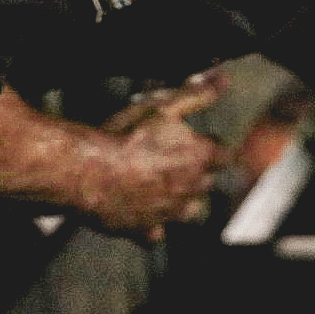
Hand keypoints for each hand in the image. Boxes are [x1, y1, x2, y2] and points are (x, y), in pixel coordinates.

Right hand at [91, 70, 228, 238]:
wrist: (89, 173)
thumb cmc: (126, 137)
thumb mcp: (163, 106)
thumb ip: (196, 94)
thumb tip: (223, 80)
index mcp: (199, 160)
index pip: (225, 155)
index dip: (216, 147)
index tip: (207, 142)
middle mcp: (191, 192)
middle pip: (207, 184)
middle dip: (198, 172)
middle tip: (177, 158)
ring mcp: (170, 215)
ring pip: (188, 211)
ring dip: (182, 200)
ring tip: (162, 185)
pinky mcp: (147, 230)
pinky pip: (156, 232)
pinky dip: (152, 225)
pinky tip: (142, 215)